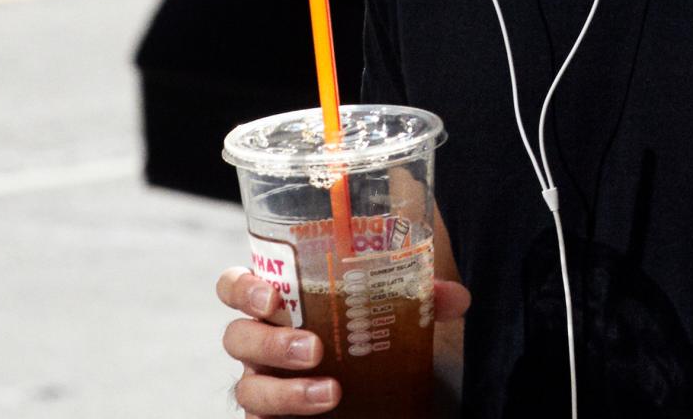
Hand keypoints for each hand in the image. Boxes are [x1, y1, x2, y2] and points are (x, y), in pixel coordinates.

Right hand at [218, 266, 470, 414]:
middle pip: (237, 336)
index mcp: (280, 304)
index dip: (241, 288)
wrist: (375, 393)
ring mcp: (262, 383)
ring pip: (247, 387)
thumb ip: (422, 300)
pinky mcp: (270, 418)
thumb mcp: (393, 315)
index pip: (235, 287)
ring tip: (331, 392)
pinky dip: (283, 418)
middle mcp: (261, 343)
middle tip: (315, 348)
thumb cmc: (365, 337)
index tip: (272, 294)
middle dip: (271, 342)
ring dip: (286, 390)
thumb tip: (457, 299)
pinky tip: (318, 417)